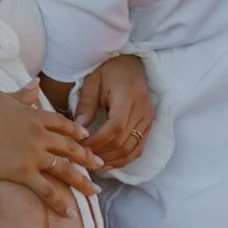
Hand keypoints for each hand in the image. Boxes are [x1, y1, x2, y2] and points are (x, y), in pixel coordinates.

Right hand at [0, 80, 101, 200]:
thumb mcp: (2, 97)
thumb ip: (22, 95)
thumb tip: (35, 83)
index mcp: (34, 116)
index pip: (61, 124)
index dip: (75, 131)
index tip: (86, 136)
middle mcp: (40, 136)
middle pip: (69, 147)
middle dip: (86, 157)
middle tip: (100, 165)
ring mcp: (34, 155)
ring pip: (64, 170)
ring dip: (82, 181)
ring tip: (95, 192)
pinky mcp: (24, 173)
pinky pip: (46, 190)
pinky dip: (58, 202)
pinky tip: (69, 212)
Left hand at [71, 54, 153, 168]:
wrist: (131, 63)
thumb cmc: (109, 70)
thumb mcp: (92, 83)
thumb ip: (86, 106)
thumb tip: (78, 131)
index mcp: (128, 97)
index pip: (114, 129)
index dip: (97, 142)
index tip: (80, 146)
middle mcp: (143, 110)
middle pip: (123, 142)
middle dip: (102, 153)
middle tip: (83, 157)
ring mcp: (149, 119)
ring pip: (132, 149)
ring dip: (112, 160)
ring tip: (94, 163)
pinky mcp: (150, 125)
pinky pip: (139, 149)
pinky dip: (124, 159)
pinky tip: (108, 163)